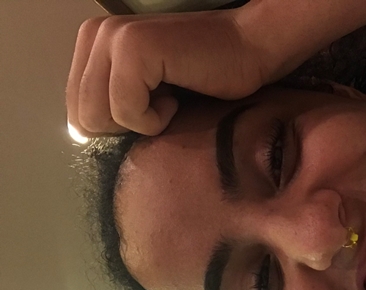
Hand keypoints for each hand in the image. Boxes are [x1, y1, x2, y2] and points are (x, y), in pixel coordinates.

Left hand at [67, 10, 263, 136]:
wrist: (249, 51)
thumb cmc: (207, 79)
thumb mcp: (145, 94)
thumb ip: (110, 106)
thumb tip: (82, 137)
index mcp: (92, 43)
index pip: (75, 111)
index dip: (116, 128)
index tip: (151, 110)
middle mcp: (95, 34)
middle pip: (82, 117)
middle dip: (126, 128)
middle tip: (161, 107)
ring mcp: (113, 38)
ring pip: (100, 116)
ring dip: (142, 123)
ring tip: (170, 101)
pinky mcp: (134, 49)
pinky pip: (125, 110)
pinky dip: (155, 119)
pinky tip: (176, 100)